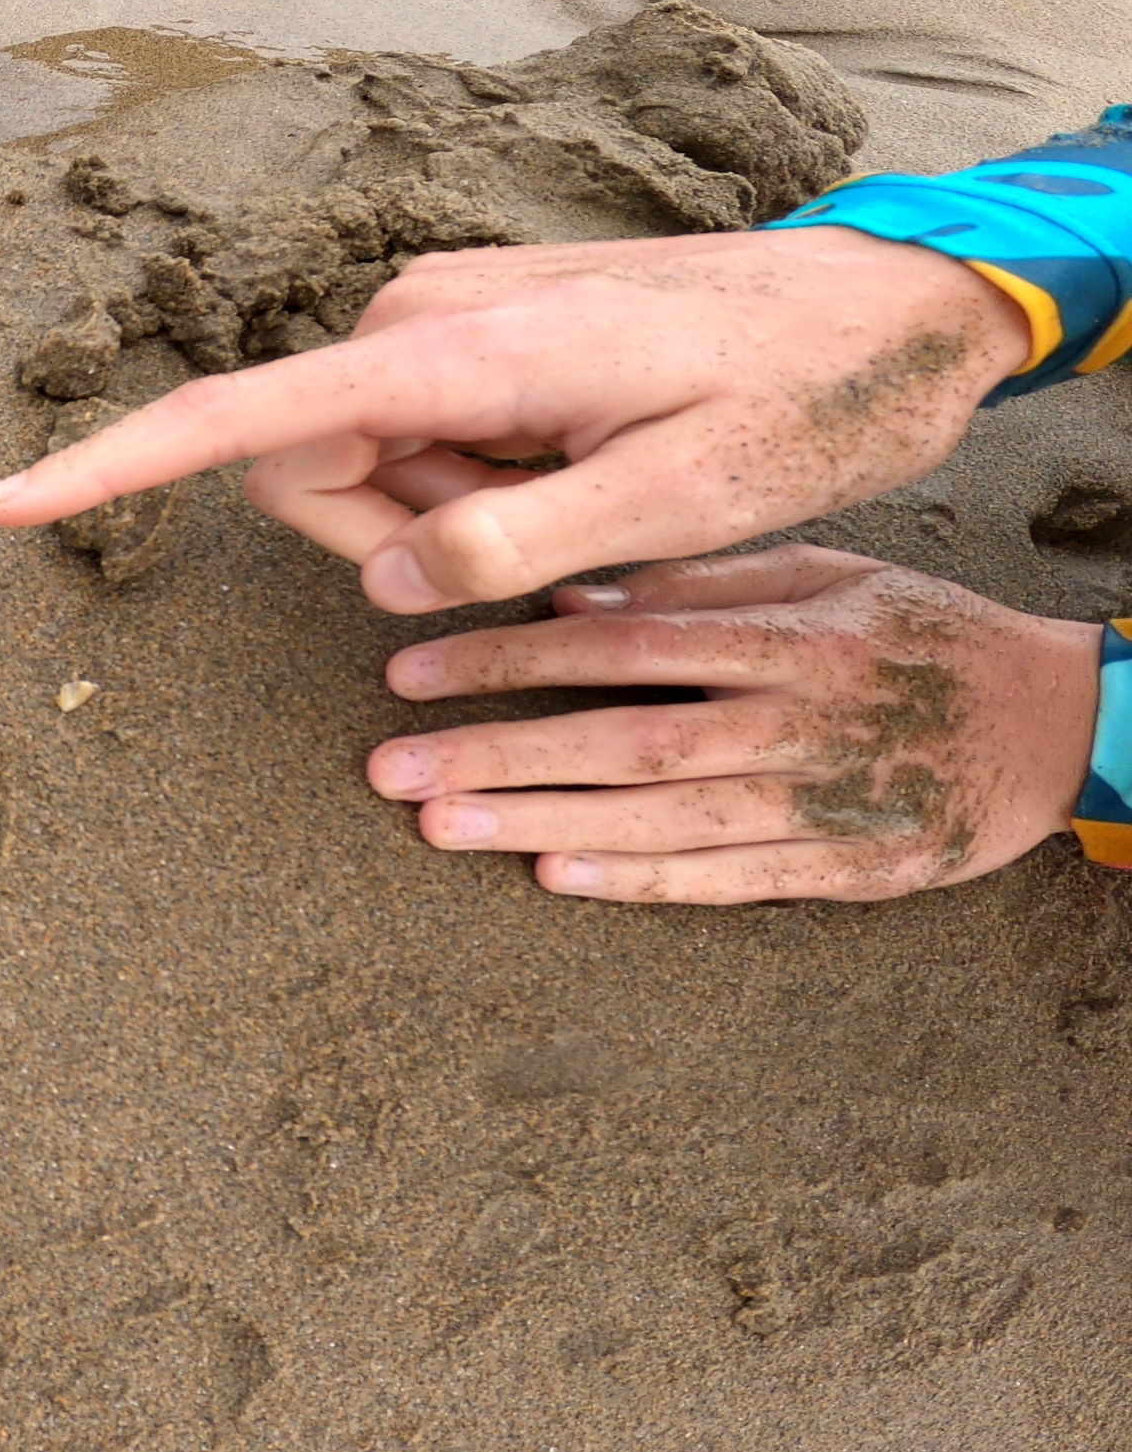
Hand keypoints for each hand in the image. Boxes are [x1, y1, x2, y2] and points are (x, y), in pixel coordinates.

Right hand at [0, 228, 1032, 612]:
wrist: (886, 309)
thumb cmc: (800, 398)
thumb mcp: (678, 498)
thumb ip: (515, 545)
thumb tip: (385, 578)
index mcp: (454, 355)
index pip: (239, 421)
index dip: (110, 468)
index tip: (0, 503)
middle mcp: (423, 323)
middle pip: (304, 475)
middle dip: (393, 542)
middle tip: (553, 551)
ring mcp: (446, 326)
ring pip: (365, 472)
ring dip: (453, 520)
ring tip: (591, 507)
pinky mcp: (474, 339)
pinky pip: (418, 445)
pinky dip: (481, 491)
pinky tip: (582, 479)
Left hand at [364, 547, 1097, 903]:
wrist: (1061, 724)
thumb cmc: (923, 632)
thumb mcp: (830, 572)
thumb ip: (704, 584)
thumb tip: (575, 591)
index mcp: (791, 632)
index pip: (626, 643)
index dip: (512, 657)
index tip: (410, 670)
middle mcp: (799, 717)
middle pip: (627, 737)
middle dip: (499, 752)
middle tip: (390, 767)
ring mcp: (823, 799)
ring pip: (664, 815)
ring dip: (543, 822)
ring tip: (439, 826)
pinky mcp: (849, 868)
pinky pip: (730, 877)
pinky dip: (642, 879)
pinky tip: (555, 878)